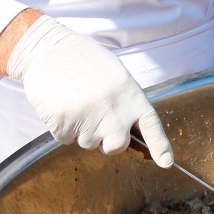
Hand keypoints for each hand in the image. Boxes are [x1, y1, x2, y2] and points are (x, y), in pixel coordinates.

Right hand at [5, 15, 174, 165]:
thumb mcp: (115, 75)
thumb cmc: (83, 60)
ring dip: (81, 131)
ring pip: (88, 143)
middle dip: (108, 142)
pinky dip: (61, 128)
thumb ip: (125, 102)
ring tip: (76, 102)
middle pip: (117, 146)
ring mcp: (88, 117)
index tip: (166, 163)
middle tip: (97, 120)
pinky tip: (61, 105)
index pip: (151, 125)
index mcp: (130, 93)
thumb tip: (126, 129)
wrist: (47, 50)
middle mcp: (112, 109)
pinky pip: (64, 139)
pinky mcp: (63, 123)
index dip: (160, 146)